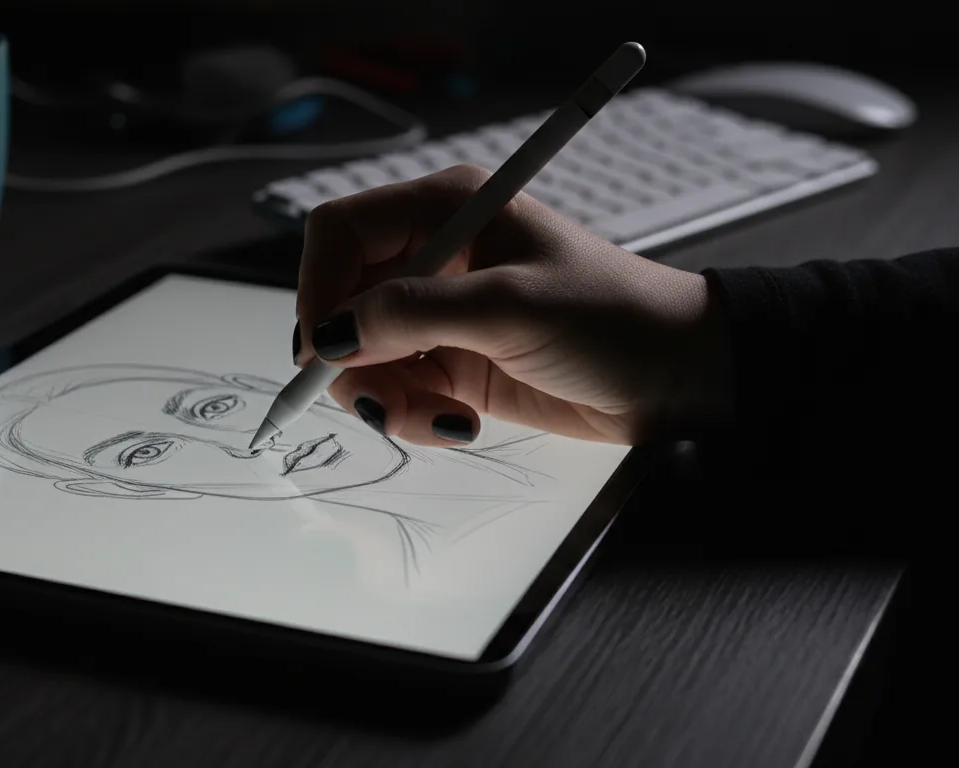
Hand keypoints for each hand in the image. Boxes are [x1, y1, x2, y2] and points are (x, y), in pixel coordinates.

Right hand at [293, 164, 731, 446]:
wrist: (678, 377)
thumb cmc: (613, 319)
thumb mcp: (510, 308)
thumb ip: (414, 315)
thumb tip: (332, 336)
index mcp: (445, 209)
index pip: (340, 234)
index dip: (319, 289)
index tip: (324, 350)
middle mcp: (433, 256)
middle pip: (340, 302)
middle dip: (352, 360)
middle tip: (382, 401)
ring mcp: (440, 313)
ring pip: (360, 356)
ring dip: (384, 398)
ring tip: (440, 420)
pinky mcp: (451, 361)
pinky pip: (394, 390)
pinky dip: (411, 415)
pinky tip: (459, 424)